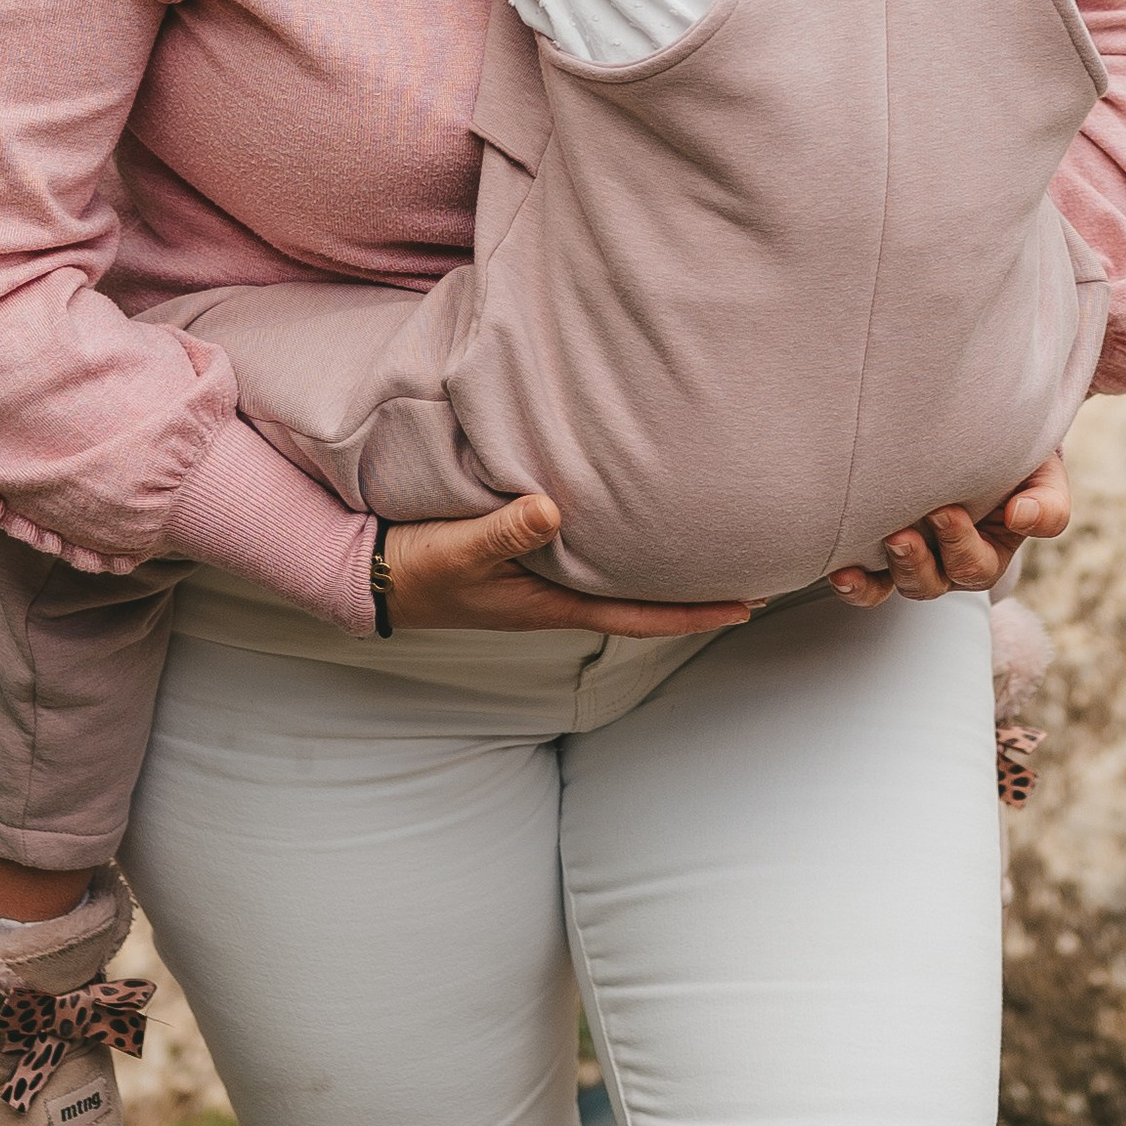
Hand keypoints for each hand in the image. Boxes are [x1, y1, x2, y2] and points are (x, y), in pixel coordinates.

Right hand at [384, 494, 751, 637]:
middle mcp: (559, 592)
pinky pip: (590, 549)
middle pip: (640, 595)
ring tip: (708, 539)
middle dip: (693, 587)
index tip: (745, 606)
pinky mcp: (527, 552)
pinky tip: (636, 513)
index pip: (639, 615)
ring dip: (661, 562)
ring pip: (619, 573)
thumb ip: (505, 529)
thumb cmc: (418, 568)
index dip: (693, 613)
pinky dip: (623, 536)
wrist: (373, 572)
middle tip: (751, 568)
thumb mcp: (460, 549)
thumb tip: (554, 510)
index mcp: (553, 603)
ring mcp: (544, 576)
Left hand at [828, 453, 1070, 607]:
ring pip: (900, 585)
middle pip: (935, 582)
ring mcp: (913, 558)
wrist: (981, 434)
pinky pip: (869, 582)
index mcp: (988, 552)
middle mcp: (948, 563)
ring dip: (889, 569)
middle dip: (919, 559)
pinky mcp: (880, 550)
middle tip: (906, 527)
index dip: (959, 545)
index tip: (945, 510)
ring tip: (885, 539)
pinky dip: (855, 584)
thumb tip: (1022, 517)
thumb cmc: (1016, 458)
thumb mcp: (1044, 476)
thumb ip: (1047, 503)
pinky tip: (840, 572)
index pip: (975, 565)